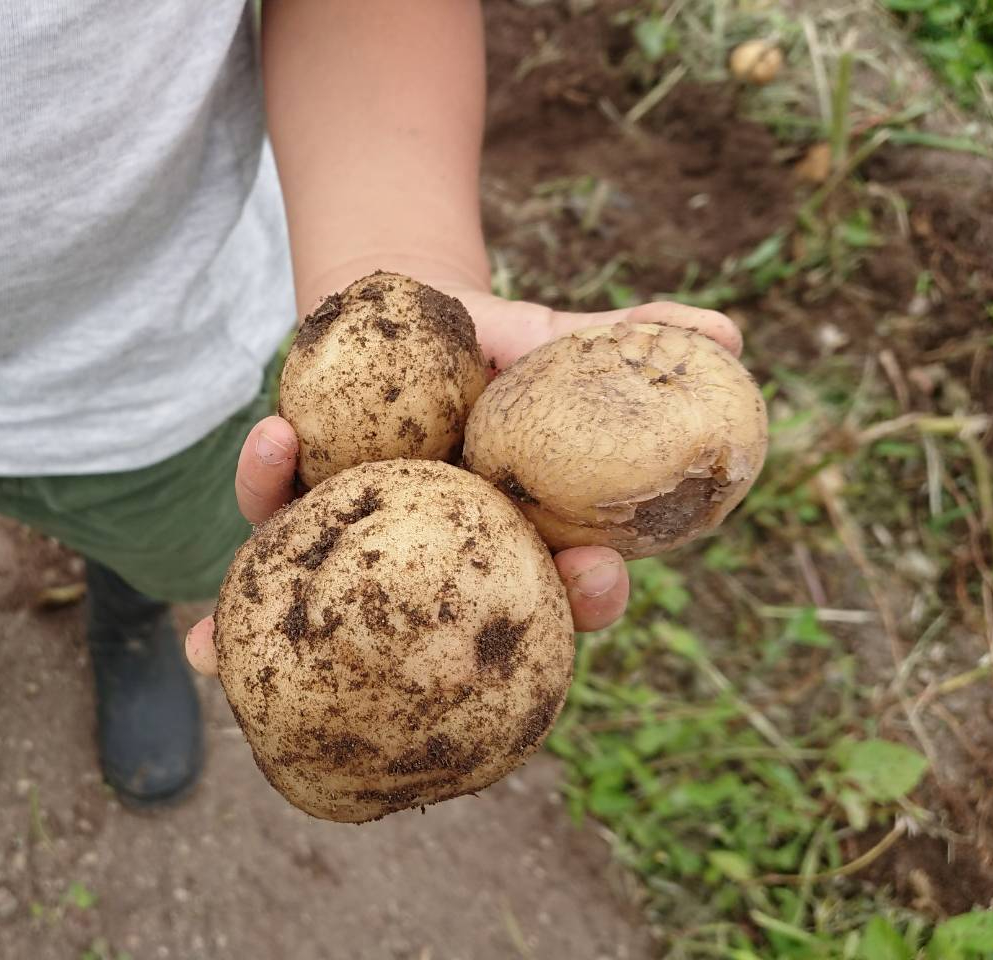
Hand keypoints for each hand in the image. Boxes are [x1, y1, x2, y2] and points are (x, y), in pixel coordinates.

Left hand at [184, 287, 742, 675]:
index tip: (599, 575)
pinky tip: (270, 439)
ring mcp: (364, 542)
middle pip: (456, 622)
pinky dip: (265, 473)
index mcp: (516, 539)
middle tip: (474, 620)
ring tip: (332, 543)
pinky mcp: (295, 496)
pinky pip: (273, 498)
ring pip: (342, 589)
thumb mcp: (565, 343)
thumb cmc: (497, 348)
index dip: (588, 595)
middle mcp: (437, 563)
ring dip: (321, 591)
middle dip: (466, 630)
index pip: (567, 591)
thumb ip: (634, 341)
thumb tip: (726, 333)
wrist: (405, 312)